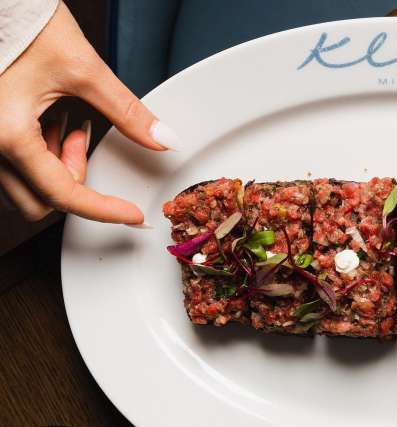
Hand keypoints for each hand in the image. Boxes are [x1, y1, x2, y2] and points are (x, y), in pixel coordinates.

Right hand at [0, 2, 180, 223]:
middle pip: (40, 202)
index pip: (64, 195)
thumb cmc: (21, 22)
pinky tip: (49, 116)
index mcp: (6, 133)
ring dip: (55, 166)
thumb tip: (163, 138)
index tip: (133, 215)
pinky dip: (40, 152)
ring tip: (64, 119)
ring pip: (26, 186)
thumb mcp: (83, 69)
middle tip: (83, 139)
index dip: (105, 210)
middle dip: (73, 181)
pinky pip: (13, 164)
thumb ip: (127, 111)